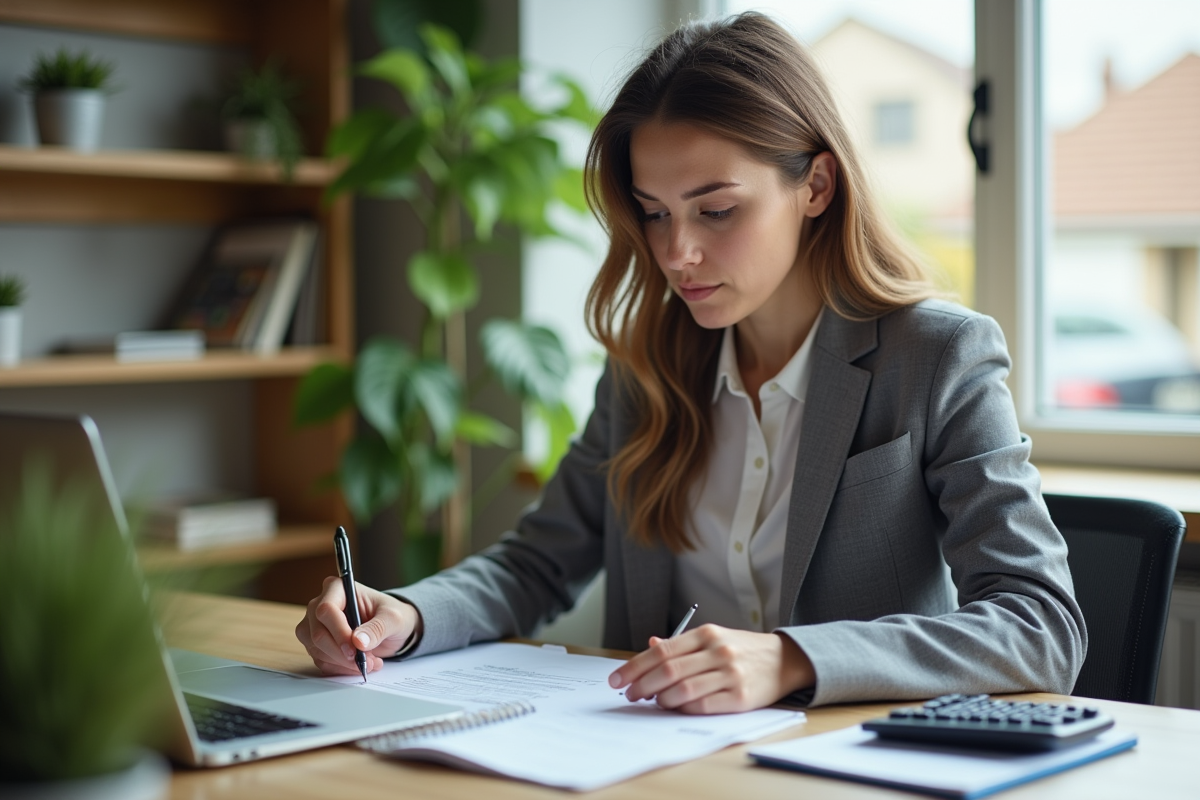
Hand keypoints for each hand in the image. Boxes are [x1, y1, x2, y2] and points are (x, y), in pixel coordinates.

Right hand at [295, 576, 421, 676]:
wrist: (392, 630)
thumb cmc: (391, 616)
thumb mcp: (393, 618)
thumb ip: (377, 628)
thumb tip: (358, 642)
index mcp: (337, 588)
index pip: (327, 609)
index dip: (339, 632)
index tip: (356, 649)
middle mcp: (320, 605)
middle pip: (318, 633)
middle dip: (342, 653)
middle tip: (366, 661)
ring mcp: (315, 626)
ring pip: (317, 650)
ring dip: (344, 663)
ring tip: (370, 662)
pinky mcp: (317, 645)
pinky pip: (321, 661)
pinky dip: (341, 668)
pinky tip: (359, 665)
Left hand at [607, 624, 814, 713]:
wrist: (784, 660)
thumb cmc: (742, 650)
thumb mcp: (712, 638)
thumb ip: (682, 645)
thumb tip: (650, 646)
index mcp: (706, 634)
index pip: (662, 651)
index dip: (635, 667)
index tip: (617, 679)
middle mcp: (717, 651)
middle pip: (668, 670)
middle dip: (642, 685)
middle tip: (629, 694)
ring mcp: (730, 674)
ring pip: (683, 690)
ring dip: (661, 699)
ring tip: (653, 702)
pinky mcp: (740, 697)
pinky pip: (703, 706)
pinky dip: (683, 709)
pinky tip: (676, 708)